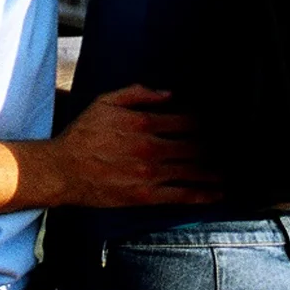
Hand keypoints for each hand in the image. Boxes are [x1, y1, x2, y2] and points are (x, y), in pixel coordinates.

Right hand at [47, 85, 220, 207]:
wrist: (63, 170)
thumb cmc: (83, 135)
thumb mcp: (104, 103)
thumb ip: (137, 94)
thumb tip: (169, 94)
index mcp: (143, 122)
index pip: (187, 121)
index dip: (204, 123)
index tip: (213, 126)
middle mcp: (151, 147)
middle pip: (196, 146)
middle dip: (214, 147)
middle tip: (227, 149)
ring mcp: (151, 173)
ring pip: (194, 170)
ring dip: (215, 171)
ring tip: (227, 171)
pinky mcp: (147, 195)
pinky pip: (183, 194)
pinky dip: (204, 194)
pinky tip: (217, 193)